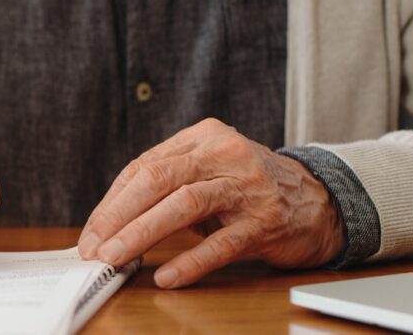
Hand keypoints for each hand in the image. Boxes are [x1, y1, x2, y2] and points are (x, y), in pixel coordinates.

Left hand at [77, 118, 343, 287]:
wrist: (321, 201)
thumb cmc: (250, 188)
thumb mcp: (207, 172)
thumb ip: (166, 186)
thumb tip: (111, 224)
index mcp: (202, 136)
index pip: (143, 167)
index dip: (112, 202)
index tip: (91, 233)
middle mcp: (224, 153)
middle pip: (156, 180)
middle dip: (117, 217)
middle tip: (94, 247)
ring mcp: (247, 187)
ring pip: (183, 205)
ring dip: (142, 234)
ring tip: (116, 259)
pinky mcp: (266, 221)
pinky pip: (221, 243)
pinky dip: (190, 261)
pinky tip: (167, 276)